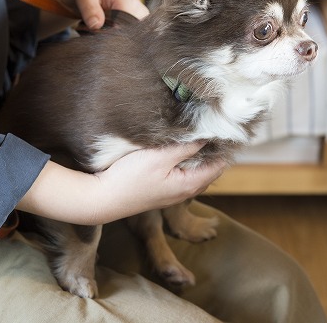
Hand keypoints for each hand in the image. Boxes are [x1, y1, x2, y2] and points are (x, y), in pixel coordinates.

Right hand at [17, 142, 226, 224]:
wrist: (102, 199)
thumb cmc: (129, 178)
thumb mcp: (160, 157)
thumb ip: (186, 146)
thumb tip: (210, 135)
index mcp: (191, 184)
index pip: (219, 164)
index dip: (223, 146)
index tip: (224, 127)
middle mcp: (186, 191)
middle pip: (210, 168)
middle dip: (213, 149)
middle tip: (213, 126)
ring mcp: (173, 192)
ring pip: (195, 170)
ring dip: (199, 154)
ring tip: (198, 132)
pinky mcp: (161, 190)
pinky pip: (182, 173)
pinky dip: (186, 160)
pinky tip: (179, 147)